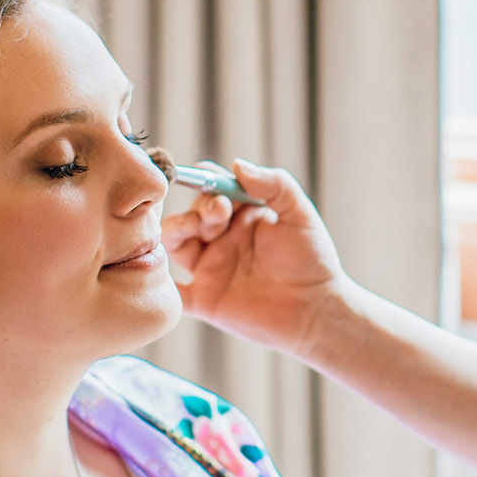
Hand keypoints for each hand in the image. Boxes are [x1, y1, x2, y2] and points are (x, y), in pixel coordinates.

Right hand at [160, 160, 351, 358]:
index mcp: (242, 216)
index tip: (220, 187)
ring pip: (174, 243)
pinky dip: (160, 283)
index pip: (212, 189)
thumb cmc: (312, 261)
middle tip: (220, 212)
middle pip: (192, 213)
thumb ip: (274, 184)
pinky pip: (173, 291)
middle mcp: (222, 240)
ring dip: (175, 230)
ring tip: (192, 228)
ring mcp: (210, 269)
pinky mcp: (205, 299)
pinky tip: (159, 269)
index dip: (209, 182)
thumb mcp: (299, 213)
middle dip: (200, 207)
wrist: (317, 311)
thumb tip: (236, 165)